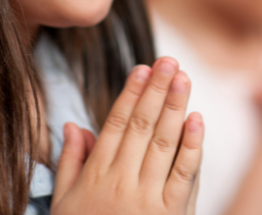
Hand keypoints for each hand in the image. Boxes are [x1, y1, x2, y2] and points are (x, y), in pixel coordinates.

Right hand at [51, 57, 203, 214]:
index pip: (117, 124)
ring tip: (182, 77)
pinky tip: (197, 120)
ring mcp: (147, 199)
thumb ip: (70, 163)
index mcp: (97, 176)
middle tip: (168, 60)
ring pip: (164, 144)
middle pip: (143, 127)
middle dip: (156, 90)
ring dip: (174, 107)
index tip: (141, 67)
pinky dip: (192, 147)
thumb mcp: (64, 204)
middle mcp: (122, 183)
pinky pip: (184, 176)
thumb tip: (73, 124)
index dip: (130, 93)